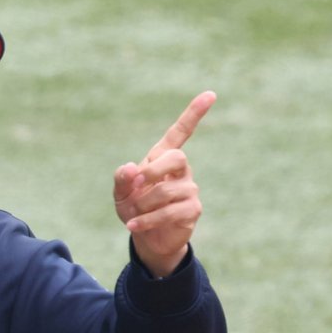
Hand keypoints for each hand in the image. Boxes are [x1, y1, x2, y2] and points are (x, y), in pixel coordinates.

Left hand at [112, 91, 214, 277]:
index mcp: (163, 158)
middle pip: (177, 157)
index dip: (194, 114)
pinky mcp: (192, 209)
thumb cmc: (134, 208)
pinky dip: (148, 220)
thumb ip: (122, 179)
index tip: (210, 94)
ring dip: (144, 204)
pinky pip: (171, 211)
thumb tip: (131, 169)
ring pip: (167, 191)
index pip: (181, 132)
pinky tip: (133, 225)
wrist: (146, 238)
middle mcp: (181, 170)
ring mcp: (189, 189)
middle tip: (135, 186)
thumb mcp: (121, 193)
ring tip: (134, 213)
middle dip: (153, 171)